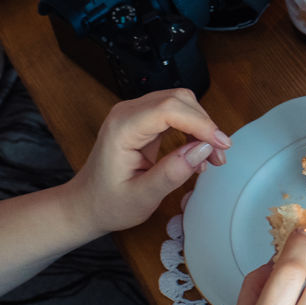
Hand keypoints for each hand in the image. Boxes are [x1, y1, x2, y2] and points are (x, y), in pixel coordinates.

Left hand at [64, 89, 231, 236]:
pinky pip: (176, 112)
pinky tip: (198, 151)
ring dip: (202, 125)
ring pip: (181, 102)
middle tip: (219, 155)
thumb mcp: (141, 198)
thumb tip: (203, 149)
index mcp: (122, 128)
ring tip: (211, 156)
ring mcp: (135, 113)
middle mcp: (127, 113)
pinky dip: (193, 128)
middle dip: (205, 124)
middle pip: (178, 100)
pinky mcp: (143, 119)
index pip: (169, 109)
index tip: (220, 145)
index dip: (200, 123)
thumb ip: (172, 173)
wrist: (85, 205)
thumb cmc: (108, 204)